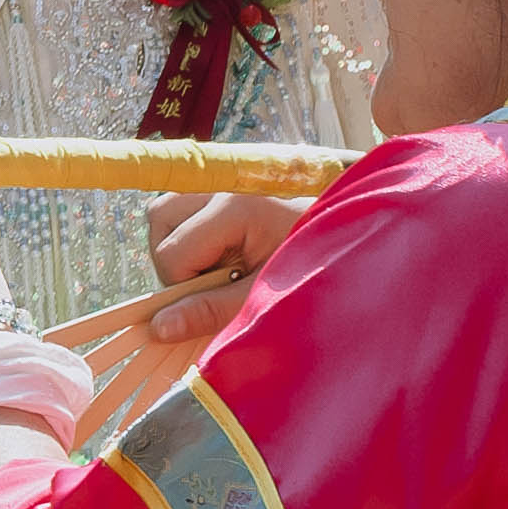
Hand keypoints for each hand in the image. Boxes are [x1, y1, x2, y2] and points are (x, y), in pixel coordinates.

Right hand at [144, 190, 299, 344]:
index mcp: (235, 206)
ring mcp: (223, 180)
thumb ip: (210, 310)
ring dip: (178, 244)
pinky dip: (189, 232)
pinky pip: (184, 206)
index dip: (184, 287)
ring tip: (216, 267)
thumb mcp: (262, 296)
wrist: (350, 244)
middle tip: (214, 282)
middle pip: (160, 219)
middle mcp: (222, 184)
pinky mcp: (226, 186)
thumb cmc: (313, 268)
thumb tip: (158, 328)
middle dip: (174, 261)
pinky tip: (221, 251)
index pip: (172, 253)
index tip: (219, 298)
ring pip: (166, 210)